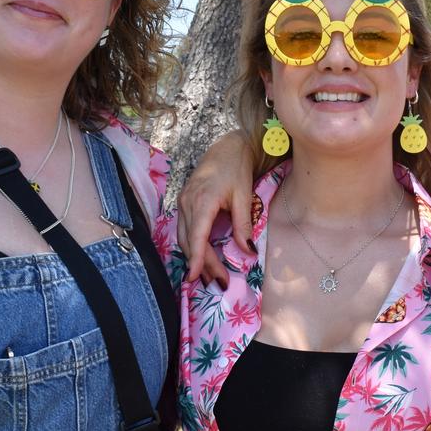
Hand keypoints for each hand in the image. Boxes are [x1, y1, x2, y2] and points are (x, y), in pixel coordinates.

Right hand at [177, 130, 256, 285]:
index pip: (197, 235)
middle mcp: (187, 202)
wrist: (227, 147)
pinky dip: (193, 246)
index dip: (196, 258)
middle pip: (190, 241)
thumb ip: (243, 225)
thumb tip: (247, 252)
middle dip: (202, 264)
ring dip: (196, 257)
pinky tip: (202, 258)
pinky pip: (185, 230)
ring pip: (185, 237)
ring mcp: (183, 202)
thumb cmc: (237, 168)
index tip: (195, 276)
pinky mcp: (184, 202)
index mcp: (203, 199)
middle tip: (218, 283)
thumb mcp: (244, 196)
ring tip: (210, 277)